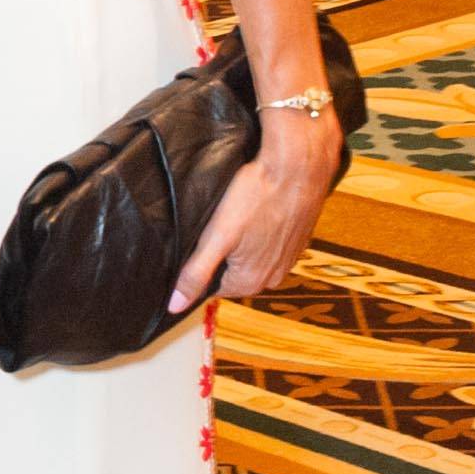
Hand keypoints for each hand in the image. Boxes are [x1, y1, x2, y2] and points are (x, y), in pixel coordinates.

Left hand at [168, 113, 340, 312]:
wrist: (298, 168)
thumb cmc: (256, 196)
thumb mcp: (217, 236)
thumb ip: (195, 274)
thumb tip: (175, 305)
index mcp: (249, 282)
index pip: (212, 287)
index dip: (201, 264)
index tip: (202, 240)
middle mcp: (273, 278)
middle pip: (232, 273)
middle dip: (223, 253)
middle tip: (220, 224)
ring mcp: (289, 260)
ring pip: (252, 258)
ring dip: (243, 243)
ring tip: (240, 215)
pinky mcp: (299, 242)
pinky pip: (271, 245)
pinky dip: (262, 233)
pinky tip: (258, 212)